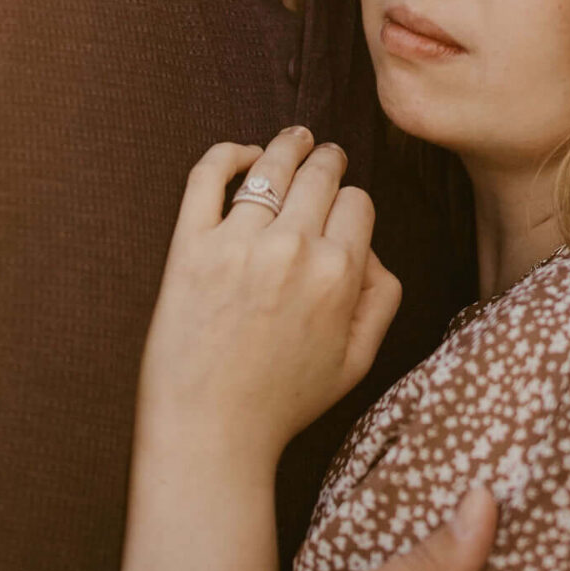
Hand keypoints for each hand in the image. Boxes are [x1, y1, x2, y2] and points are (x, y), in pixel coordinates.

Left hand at [137, 130, 402, 473]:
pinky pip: (207, 175)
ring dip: (287, 145)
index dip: (353, 202)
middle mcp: (292, 249)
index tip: (344, 205)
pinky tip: (241, 154)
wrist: (210, 432)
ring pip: (270, 166)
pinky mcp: (189, 245)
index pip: (358, 203)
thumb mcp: (356, 361)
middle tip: (327, 154)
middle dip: (329, 160)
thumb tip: (374, 251)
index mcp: (339, 275)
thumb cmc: (283, 402)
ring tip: (294, 138)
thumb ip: (380, 301)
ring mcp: (237, 243)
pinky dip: (226, 154)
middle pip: (320, 175)